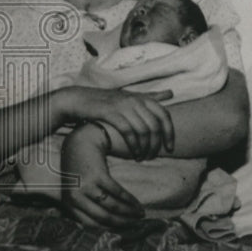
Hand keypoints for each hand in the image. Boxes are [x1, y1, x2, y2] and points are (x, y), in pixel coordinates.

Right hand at [56, 85, 173, 159]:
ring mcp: (123, 106)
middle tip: (153, 156)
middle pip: (156, 125)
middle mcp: (135, 100)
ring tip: (143, 157)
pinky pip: (129, 132)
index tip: (170, 147)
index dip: (170, 133)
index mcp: (143, 97)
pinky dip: (134, 145)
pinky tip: (134, 153)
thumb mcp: (131, 96)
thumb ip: (151, 96)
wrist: (80, 99)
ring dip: (146, 147)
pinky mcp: (111, 113)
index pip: (165, 115)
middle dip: (157, 144)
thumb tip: (171, 93)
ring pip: (144, 130)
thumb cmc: (107, 100)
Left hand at [60, 123, 144, 228]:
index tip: (123, 231)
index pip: (91, 225)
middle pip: (103, 217)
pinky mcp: (97, 176)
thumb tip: (108, 223)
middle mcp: (76, 197)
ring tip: (140, 214)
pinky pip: (117, 192)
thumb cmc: (80, 168)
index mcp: (69, 204)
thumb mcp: (76, 189)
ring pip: (112, 206)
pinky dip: (129, 200)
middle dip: (122, 223)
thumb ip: (85, 205)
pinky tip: (137, 204)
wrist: (80, 143)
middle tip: (136, 225)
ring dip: (129, 212)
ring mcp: (86, 187)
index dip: (109, 229)